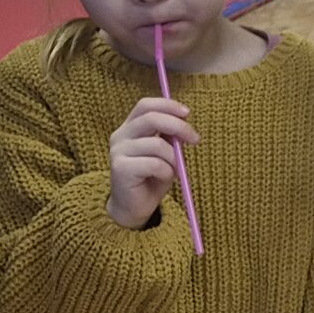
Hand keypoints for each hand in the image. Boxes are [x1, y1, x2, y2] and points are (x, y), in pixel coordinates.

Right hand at [107, 96, 197, 229]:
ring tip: (173, 169)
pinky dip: (167, 172)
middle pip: (151, 118)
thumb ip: (169, 136)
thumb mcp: (165, 152)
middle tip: (195, 139)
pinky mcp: (121, 168)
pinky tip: (163, 178)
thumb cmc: (152, 178)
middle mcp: (120, 136)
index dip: (167, 105)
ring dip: (173, 158)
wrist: (134, 206)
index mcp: (129, 128)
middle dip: (179, 127)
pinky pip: (155, 164)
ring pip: (157, 144)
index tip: (187, 113)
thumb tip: (183, 120)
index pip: (145, 105)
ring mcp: (118, 152)